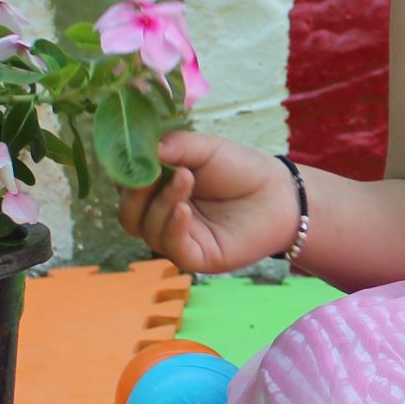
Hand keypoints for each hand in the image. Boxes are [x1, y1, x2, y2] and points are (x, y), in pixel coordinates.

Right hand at [116, 130, 297, 273]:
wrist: (279, 194)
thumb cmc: (241, 170)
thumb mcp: (206, 148)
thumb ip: (176, 146)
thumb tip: (146, 149)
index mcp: (158, 190)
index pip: (126, 186)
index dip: (125, 172)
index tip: (135, 154)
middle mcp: (161, 216)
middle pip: (128, 213)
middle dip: (135, 192)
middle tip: (153, 171)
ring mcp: (177, 238)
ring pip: (147, 229)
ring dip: (161, 202)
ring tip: (186, 177)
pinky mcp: (196, 257)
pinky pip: (172, 248)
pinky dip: (172, 227)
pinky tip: (183, 209)